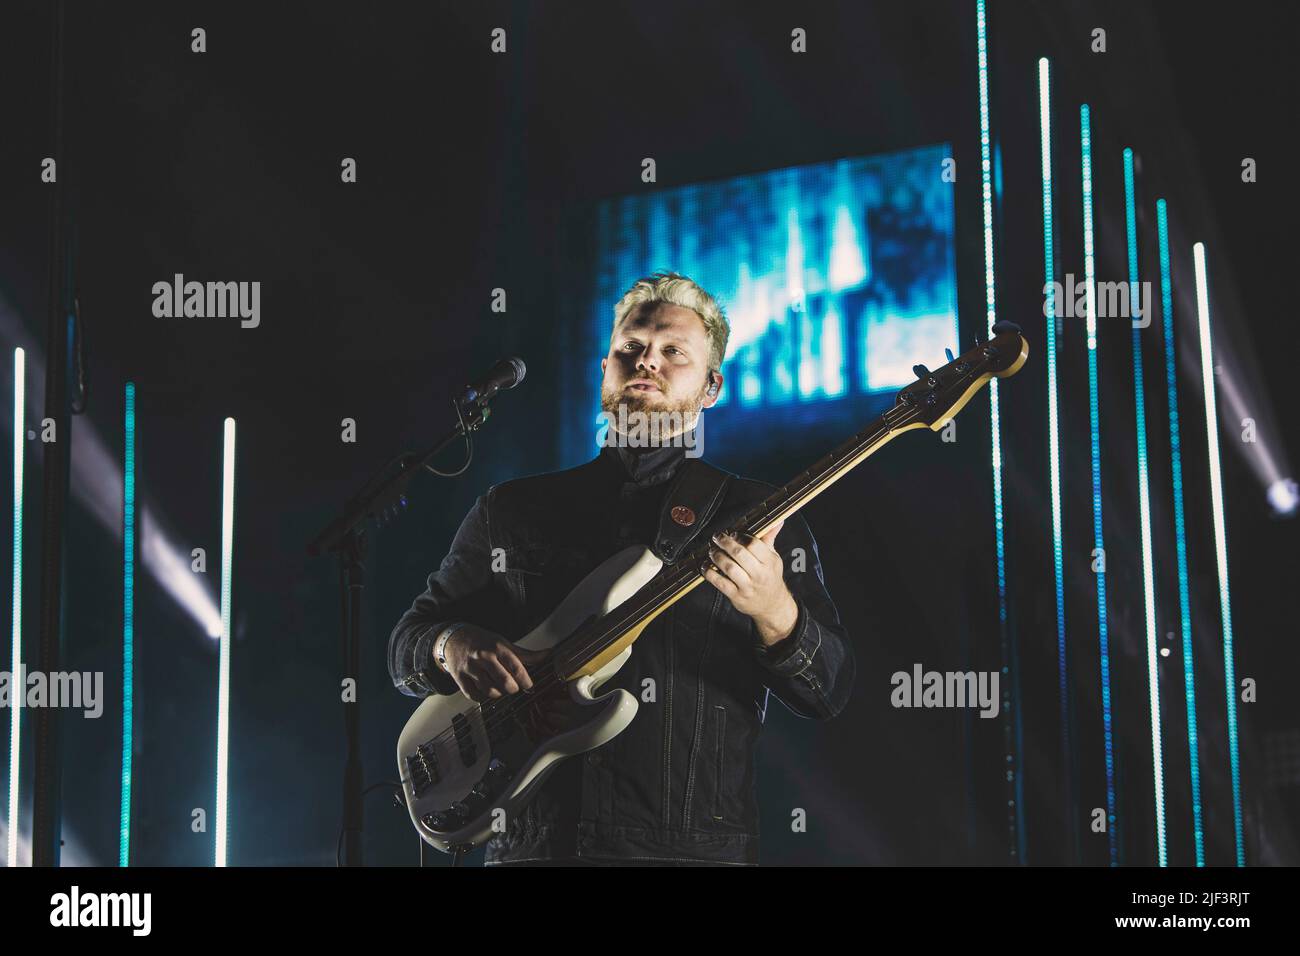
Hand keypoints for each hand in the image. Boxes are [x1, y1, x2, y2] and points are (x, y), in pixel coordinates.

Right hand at [440, 625, 549, 702]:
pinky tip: (485, 690)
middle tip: (513, 687)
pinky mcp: (459, 677)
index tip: (529, 686)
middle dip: (513, 689)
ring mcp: (470, 668)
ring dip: (498, 694)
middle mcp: (484, 657)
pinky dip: (482, 697)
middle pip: (504, 683)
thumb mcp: (503, 643)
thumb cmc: (482, 641)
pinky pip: (474, 695)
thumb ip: (525, 654)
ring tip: (499, 687)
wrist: (453, 638)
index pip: (516, 668)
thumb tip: (548, 654)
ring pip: (490, 691)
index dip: (526, 681)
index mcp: (497, 647)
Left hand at [701, 520, 798, 642]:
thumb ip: (770, 538)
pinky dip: (710, 573)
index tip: (733, 533)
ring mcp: (748, 586)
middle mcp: (760, 574)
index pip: (754, 545)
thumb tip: (778, 520)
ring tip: (711, 551)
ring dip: (717, 556)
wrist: (772, 605)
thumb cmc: (770, 577)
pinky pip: (720, 583)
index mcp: (770, 562)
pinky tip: (705, 566)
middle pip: (739, 554)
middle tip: (717, 538)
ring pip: (729, 568)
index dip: (740, 537)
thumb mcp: (773, 558)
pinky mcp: (737, 596)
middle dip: (725, 543)